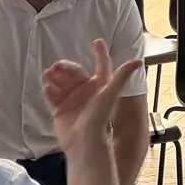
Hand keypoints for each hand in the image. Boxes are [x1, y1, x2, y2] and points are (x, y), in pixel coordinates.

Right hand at [43, 40, 143, 160]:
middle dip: (65, 67)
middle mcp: (86, 90)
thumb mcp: (110, 94)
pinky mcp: (60, 109)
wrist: (84, 142)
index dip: (100, 53)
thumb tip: (137, 61)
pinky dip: (49, 90)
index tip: (96, 42)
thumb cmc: (99, 117)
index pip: (101, 65)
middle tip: (56, 67)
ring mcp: (72, 99)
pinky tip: (47, 87)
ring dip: (54, 76)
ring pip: (61, 82)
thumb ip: (121, 76)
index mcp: (99, 85)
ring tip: (48, 74)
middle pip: (74, 72)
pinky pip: (52, 95)